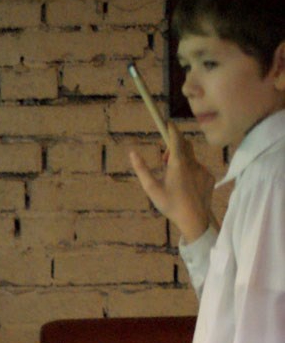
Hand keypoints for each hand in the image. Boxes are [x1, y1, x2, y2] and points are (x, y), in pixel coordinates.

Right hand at [129, 120, 215, 242]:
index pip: (176, 139)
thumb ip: (141, 169)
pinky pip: (198, 168)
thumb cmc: (170, 205)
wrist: (194, 219)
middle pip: (185, 145)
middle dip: (174, 146)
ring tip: (174, 178)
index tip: (167, 122)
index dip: (171, 129)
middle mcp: (192, 163)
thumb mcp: (151, 188)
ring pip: (191, 158)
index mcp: (178, 164)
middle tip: (164, 159)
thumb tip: (132, 153)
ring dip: (181, 161)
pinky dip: (190, 171)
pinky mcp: (209, 176)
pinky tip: (186, 186)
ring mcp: (203, 169)